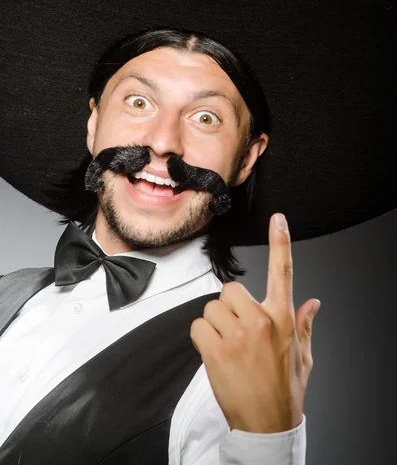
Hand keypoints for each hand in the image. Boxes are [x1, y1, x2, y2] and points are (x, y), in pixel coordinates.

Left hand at [190, 213, 320, 433]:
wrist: (267, 425)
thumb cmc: (284, 389)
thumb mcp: (303, 355)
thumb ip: (304, 324)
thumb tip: (313, 302)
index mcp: (282, 318)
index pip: (283, 272)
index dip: (281, 242)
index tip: (278, 220)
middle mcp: (260, 321)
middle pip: (230, 290)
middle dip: (229, 307)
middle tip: (236, 330)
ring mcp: (237, 335)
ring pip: (211, 307)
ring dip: (214, 324)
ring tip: (227, 346)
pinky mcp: (216, 350)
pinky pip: (197, 326)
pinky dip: (200, 338)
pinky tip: (214, 354)